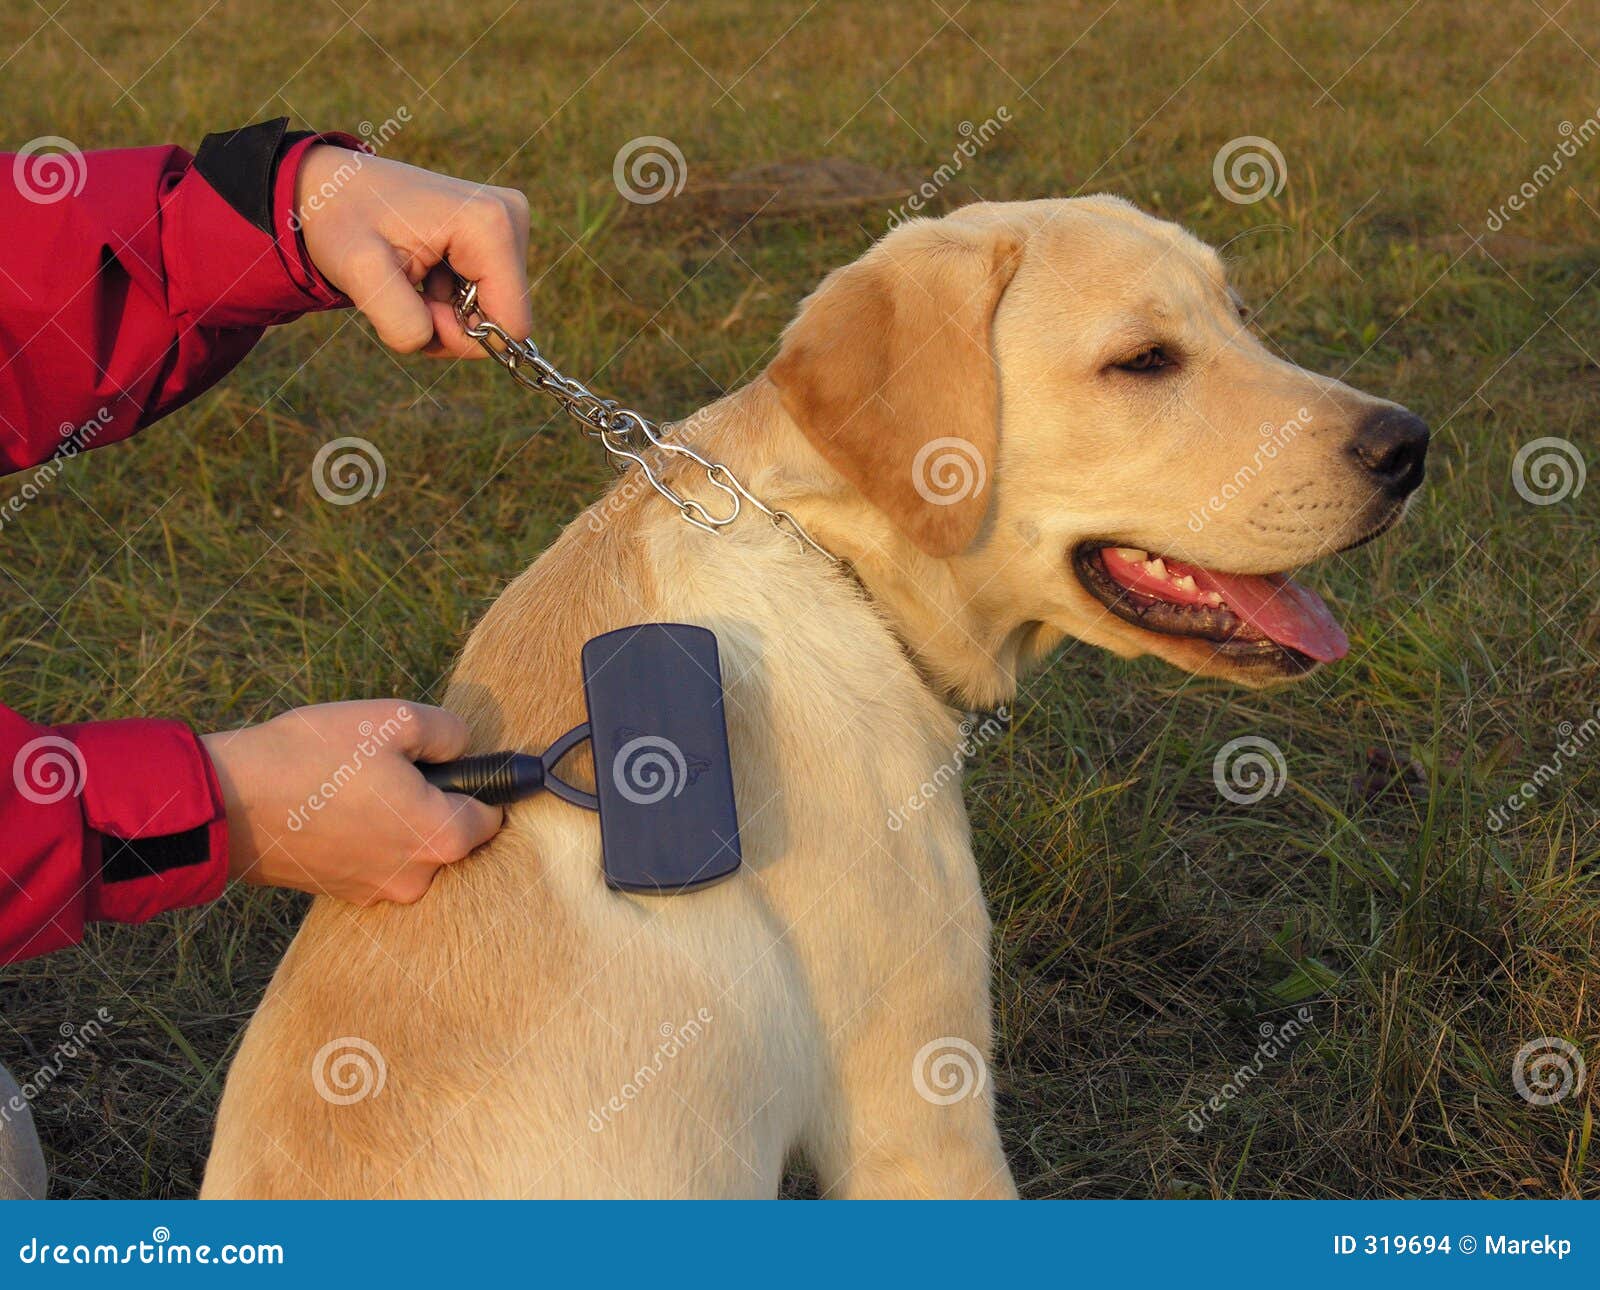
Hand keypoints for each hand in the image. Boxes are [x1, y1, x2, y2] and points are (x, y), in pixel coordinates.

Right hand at [202, 700, 501, 904]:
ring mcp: (376, 892)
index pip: (491, 818)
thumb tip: (464, 745)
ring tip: (354, 785)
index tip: (451, 765)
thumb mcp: (395, 718)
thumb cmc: (315, 756)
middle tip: (391, 767)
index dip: (477, 785)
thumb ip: (449, 732)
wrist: (229, 801)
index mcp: (440, 838)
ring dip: (396, 820)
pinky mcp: (342, 894)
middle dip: (432, 802)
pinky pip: (375, 860)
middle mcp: (416, 878)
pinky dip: (365, 836)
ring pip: (410, 848)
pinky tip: (334, 807)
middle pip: (450, 836)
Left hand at [295, 145, 531, 357]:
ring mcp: (509, 221)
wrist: (332, 185)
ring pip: (495, 310)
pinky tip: (423, 269)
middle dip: (452, 323)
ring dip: (447, 311)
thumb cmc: (343, 221)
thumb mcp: (359, 275)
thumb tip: (434, 338)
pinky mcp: (499, 229)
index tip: (419, 305)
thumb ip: (402, 322)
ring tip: (412, 276)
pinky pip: (490, 293)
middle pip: (505, 318)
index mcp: (491, 226)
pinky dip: (451, 297)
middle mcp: (511, 217)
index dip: (463, 336)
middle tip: (409, 291)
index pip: (512, 325)